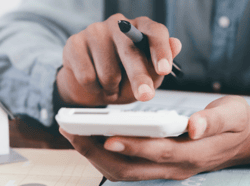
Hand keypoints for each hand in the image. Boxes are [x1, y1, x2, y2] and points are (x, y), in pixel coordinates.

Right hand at [56, 14, 181, 106]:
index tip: (164, 70)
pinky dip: (94, 89)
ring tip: (110, 87)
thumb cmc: (121, 77)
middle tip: (144, 96)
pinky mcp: (74, 43)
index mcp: (140, 28)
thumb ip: (159, 65)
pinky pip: (87, 76)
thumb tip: (176, 44)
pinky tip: (94, 84)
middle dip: (138, 77)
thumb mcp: (145, 77)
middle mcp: (117, 25)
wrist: (89, 84)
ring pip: (107, 70)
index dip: (160, 51)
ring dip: (111, 88)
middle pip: (130, 51)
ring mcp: (94, 31)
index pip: (154, 32)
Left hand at [60, 96, 249, 180]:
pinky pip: (125, 168)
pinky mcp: (156, 167)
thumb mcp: (234, 115)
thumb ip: (214, 120)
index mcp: (193, 154)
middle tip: (73, 132)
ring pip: (123, 173)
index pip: (159, 152)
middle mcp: (174, 168)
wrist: (240, 142)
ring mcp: (163, 171)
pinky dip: (104, 156)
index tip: (107, 137)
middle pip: (130, 169)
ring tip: (74, 134)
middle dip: (97, 153)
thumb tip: (192, 126)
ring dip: (95, 156)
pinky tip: (90, 139)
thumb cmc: (235, 124)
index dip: (133, 147)